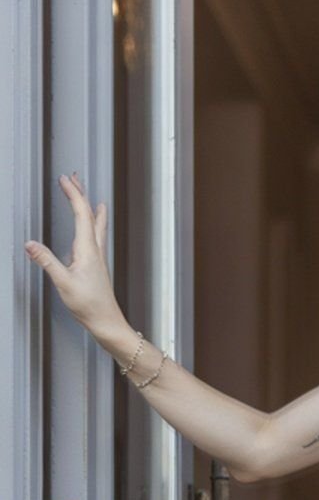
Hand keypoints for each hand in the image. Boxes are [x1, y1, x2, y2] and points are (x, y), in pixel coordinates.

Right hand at [24, 172, 122, 337]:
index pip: (81, 214)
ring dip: (89, 207)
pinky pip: (96, 236)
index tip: (65, 180)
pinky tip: (92, 229)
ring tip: (88, 195)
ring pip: (95, 224)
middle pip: (90, 215)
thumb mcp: (63, 283)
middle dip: (81, 194)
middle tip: (74, 178)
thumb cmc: (90, 305)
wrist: (107, 321)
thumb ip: (46, 261)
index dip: (73, 194)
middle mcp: (95, 250)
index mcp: (88, 250)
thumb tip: (30, 244)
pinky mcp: (97, 265)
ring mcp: (98, 257)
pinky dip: (93, 224)